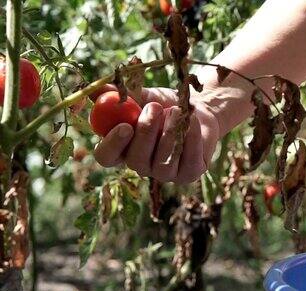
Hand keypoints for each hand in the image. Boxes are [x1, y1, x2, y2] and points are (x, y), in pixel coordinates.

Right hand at [89, 85, 219, 183]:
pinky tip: (191, 120)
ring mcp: (165, 174)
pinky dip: (190, 137)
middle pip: (136, 161)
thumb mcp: (141, 95)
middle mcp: (141, 166)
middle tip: (154, 107)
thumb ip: (119, 95)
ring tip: (176, 109)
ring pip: (163, 163)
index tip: (125, 125)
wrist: (197, 108)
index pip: (106, 157)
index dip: (112, 144)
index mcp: (122, 149)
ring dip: (169, 132)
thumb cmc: (164, 104)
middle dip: (146, 132)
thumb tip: (96, 90)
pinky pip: (188, 160)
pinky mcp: (189, 174)